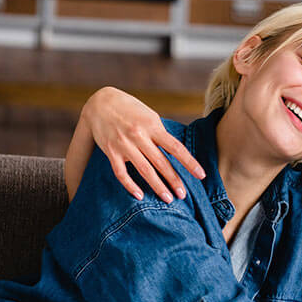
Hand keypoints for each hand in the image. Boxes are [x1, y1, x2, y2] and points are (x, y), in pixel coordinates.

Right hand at [80, 87, 204, 201]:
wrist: (100, 102)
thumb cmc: (131, 110)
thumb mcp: (150, 116)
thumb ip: (161, 134)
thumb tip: (177, 153)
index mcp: (152, 126)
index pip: (176, 148)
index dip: (189, 163)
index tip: (201, 175)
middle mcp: (139, 136)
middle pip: (161, 162)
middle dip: (174, 180)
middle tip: (183, 195)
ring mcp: (124, 144)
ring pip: (144, 170)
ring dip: (157, 186)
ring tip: (168, 199)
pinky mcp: (111, 151)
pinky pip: (121, 172)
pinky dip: (130, 185)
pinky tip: (139, 195)